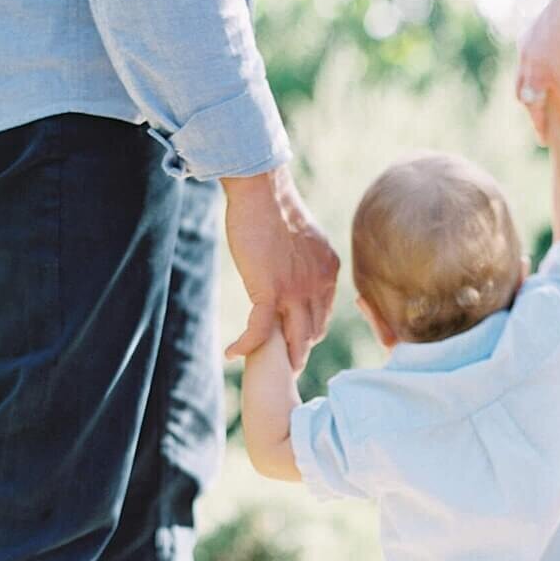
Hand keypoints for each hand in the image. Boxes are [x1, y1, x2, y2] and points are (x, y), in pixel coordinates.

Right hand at [223, 166, 339, 368]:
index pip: (322, 316)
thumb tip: (295, 270)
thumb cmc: (275, 207)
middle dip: (298, 352)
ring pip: (292, 338)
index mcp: (327, 274)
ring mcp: (295, 292)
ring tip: (263, 369)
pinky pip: (260, 330)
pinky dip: (245, 345)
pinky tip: (231, 353)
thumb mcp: (303, 238)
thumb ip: (306, 261)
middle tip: (284, 368)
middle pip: (311, 333)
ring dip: (278, 358)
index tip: (296, 342)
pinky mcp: (270, 291)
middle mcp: (317, 287)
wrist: (263, 191)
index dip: (309, 332)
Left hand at [516, 0, 559, 141]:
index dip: (528, 95)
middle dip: (532, 116)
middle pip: (526, 96)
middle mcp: (529, 58)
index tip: (533, 108)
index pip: (522, 78)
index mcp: (527, 45)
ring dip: (544, 125)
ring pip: (541, 103)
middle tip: (540, 133)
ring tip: (548, 140)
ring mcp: (542, 66)